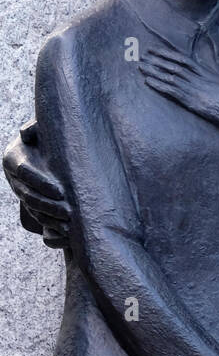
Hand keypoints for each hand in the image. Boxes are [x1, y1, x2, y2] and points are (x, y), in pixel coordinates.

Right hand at [3, 117, 71, 246]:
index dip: (41, 183)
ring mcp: (19, 190)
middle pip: (28, 195)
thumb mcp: (42, 126)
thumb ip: (35, 127)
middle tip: (69, 212)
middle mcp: (13, 177)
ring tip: (69, 224)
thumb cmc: (47, 132)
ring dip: (50, 218)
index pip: (24, 173)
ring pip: (32, 208)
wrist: (48, 145)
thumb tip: (25, 133)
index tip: (61, 191)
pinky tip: (65, 229)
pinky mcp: (28, 200)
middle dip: (48, 205)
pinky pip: (36, 215)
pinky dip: (50, 223)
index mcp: (12, 158)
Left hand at [139, 45, 218, 143]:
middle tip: (141, 52)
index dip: (168, 54)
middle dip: (157, 58)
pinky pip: (174, 91)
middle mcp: (201, 78)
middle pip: (175, 64)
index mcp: (209, 75)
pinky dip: (160, 84)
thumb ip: (217, 88)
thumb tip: (213, 90)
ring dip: (154, 69)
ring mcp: (198, 89)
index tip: (155, 49)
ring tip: (139, 65)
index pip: (185, 60)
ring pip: (171, 75)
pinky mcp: (196, 101)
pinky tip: (148, 81)